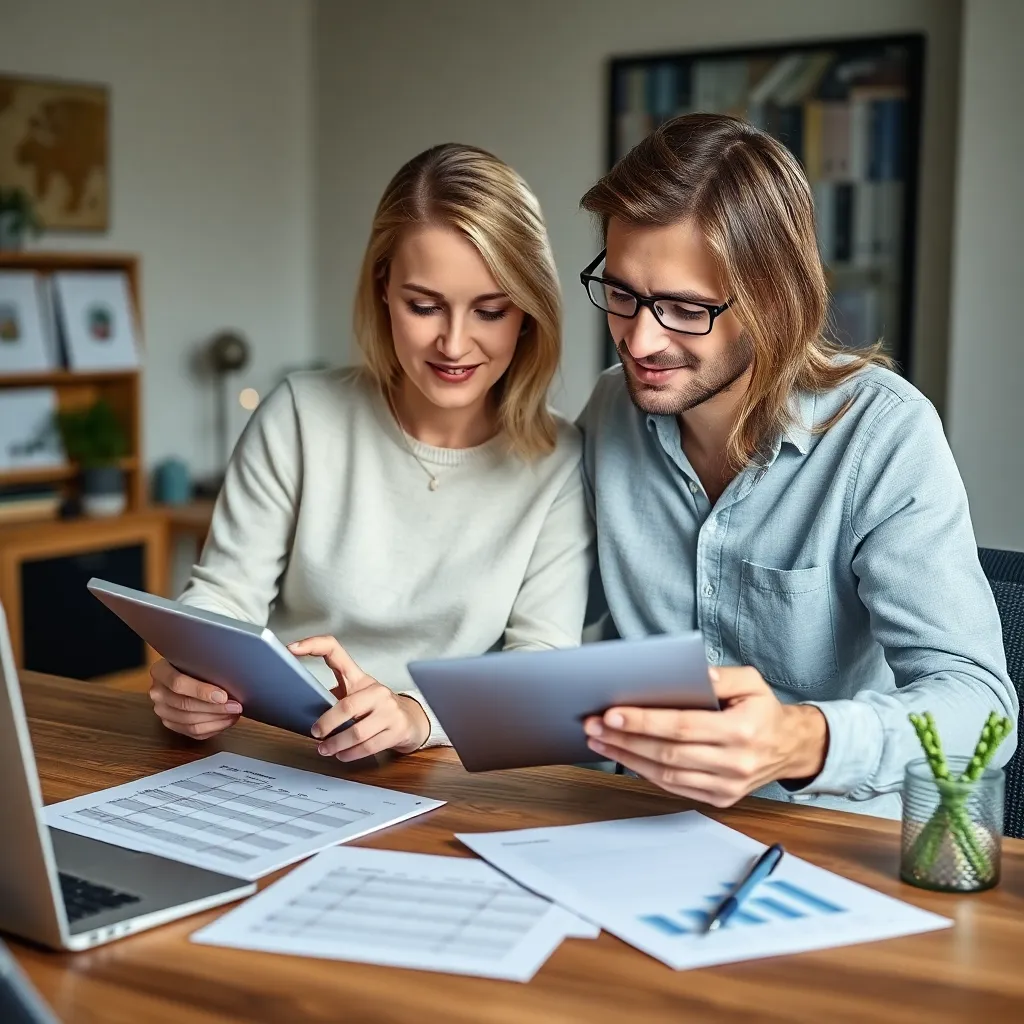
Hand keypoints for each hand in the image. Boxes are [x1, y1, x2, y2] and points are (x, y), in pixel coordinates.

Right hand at [148, 658, 242, 738]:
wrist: (182, 670)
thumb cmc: (194, 662)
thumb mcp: (196, 657)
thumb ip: (206, 664)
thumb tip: (232, 673)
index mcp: (160, 671)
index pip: (178, 683)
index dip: (201, 691)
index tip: (223, 696)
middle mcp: (157, 692)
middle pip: (185, 705)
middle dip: (215, 708)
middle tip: (236, 706)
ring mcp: (162, 710)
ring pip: (189, 722)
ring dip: (216, 719)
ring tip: (234, 713)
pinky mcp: (170, 723)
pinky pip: (192, 732)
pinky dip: (213, 728)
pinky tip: (227, 721)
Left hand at [288, 636, 429, 760]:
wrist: (412, 719)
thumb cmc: (375, 707)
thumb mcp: (357, 694)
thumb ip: (333, 696)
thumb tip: (302, 707)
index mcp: (359, 677)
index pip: (335, 651)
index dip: (313, 645)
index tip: (292, 649)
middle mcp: (376, 690)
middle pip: (347, 705)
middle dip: (327, 723)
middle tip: (315, 732)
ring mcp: (389, 710)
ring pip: (357, 731)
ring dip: (336, 744)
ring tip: (324, 749)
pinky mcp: (397, 730)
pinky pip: (369, 746)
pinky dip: (351, 754)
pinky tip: (342, 755)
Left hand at [583, 666, 828, 806]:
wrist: (790, 748)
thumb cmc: (763, 709)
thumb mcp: (752, 682)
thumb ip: (722, 677)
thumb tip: (692, 674)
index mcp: (742, 731)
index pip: (684, 726)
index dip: (645, 721)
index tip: (612, 713)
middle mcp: (735, 763)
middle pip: (668, 753)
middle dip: (625, 739)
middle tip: (593, 726)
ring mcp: (727, 786)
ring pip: (667, 774)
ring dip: (628, 758)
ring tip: (600, 741)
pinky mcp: (720, 799)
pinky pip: (675, 787)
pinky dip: (645, 772)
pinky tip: (625, 756)